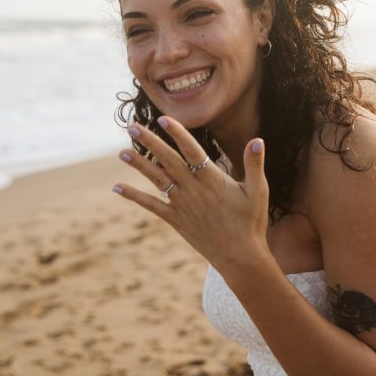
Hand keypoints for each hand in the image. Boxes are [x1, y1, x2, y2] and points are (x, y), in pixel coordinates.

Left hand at [112, 116, 269, 276]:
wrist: (239, 256)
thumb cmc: (251, 222)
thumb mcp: (258, 191)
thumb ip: (255, 164)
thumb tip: (258, 140)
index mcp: (212, 179)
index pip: (192, 150)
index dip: (177, 134)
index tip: (163, 119)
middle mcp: (193, 190)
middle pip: (168, 160)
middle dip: (150, 142)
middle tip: (132, 126)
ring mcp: (182, 205)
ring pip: (157, 180)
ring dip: (139, 165)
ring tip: (121, 152)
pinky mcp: (176, 220)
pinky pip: (152, 206)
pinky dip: (134, 196)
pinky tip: (117, 188)